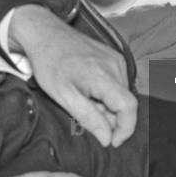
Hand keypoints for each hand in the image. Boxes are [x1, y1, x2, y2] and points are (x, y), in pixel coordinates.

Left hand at [8, 5, 136, 147]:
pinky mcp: (113, 55)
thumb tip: (107, 138)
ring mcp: (115, 58)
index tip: (112, 142)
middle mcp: (115, 64)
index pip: (129, 107)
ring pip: (122, 93)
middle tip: (86, 115)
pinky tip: (88, 89)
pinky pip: (118, 82)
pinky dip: (107, 93)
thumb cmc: (50, 63)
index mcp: (104, 75)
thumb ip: (89, 118)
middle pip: (126, 102)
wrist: (45, 34)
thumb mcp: (64, 96)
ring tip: (84, 99)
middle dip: (111, 117)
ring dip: (108, 105)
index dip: (125, 129)